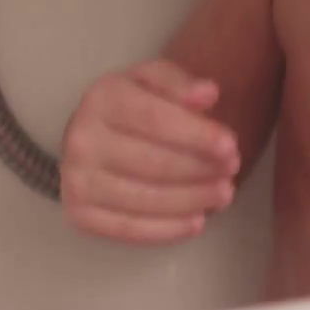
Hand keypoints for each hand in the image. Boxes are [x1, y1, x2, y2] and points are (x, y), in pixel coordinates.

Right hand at [61, 61, 242, 245]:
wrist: (91, 134)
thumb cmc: (134, 105)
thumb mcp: (155, 80)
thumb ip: (180, 82)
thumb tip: (207, 93)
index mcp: (103, 99)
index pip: (156, 119)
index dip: (197, 135)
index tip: (230, 147)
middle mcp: (82, 140)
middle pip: (154, 163)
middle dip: (200, 169)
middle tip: (232, 171)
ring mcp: (77, 180)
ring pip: (145, 199)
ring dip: (192, 200)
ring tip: (223, 194)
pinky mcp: (79, 214)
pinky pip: (129, 230)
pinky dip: (168, 230)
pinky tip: (196, 222)